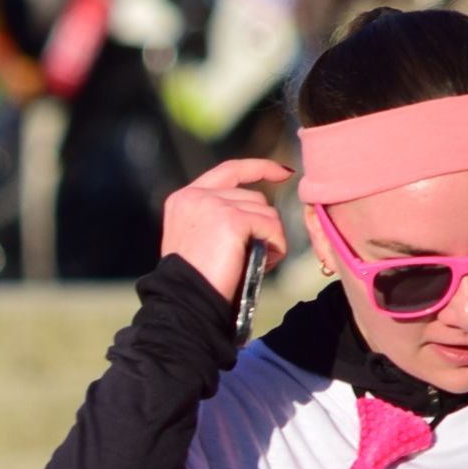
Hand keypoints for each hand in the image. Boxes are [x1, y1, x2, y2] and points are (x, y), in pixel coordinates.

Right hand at [158, 158, 292, 302]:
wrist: (185, 300)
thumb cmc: (195, 281)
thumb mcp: (196, 238)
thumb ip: (215, 216)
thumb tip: (255, 210)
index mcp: (184, 198)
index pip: (229, 170)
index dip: (259, 168)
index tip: (283, 172)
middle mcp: (196, 195)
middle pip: (254, 197)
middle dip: (264, 225)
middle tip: (257, 255)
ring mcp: (214, 204)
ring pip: (267, 212)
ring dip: (270, 238)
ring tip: (257, 262)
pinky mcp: (232, 219)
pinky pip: (272, 226)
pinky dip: (275, 247)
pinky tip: (263, 263)